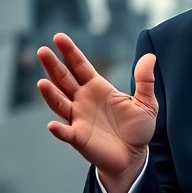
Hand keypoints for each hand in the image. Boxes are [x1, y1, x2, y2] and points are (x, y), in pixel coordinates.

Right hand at [36, 33, 157, 192]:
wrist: (134, 155)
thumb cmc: (137, 128)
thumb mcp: (146, 102)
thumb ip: (145, 80)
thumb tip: (150, 56)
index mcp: (98, 88)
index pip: (80, 66)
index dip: (70, 52)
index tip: (58, 37)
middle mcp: (83, 101)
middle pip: (64, 80)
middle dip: (53, 66)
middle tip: (42, 51)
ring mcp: (78, 119)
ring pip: (60, 103)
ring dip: (50, 94)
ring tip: (41, 83)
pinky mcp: (79, 138)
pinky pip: (66, 133)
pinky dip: (59, 130)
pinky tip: (53, 126)